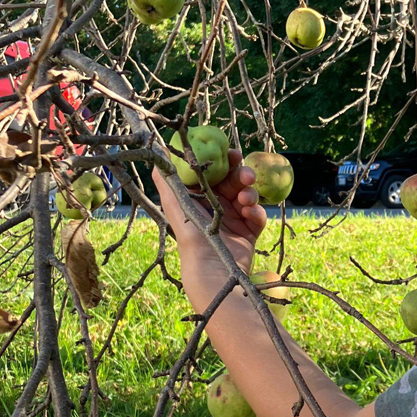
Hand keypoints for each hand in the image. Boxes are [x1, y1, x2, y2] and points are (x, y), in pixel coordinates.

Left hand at [152, 149, 266, 306]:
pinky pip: (257, 214)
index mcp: (199, 197)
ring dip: (249, 193)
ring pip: (247, 194)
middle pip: (233, 180)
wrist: (212, 269)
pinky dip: (256, 212)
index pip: (213, 171)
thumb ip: (167, 177)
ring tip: (246, 199)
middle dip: (241, 174)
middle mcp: (216, 205)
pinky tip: (250, 214)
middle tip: (247, 173)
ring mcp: (234, 218)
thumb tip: (159, 148)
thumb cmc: (191, 234)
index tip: (232, 153)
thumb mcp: (175, 202)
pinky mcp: (249, 231)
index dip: (223, 160)